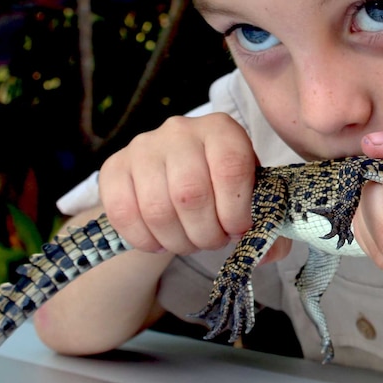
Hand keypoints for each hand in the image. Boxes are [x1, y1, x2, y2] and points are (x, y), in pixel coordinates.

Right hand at [99, 113, 257, 253]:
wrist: (171, 176)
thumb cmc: (218, 187)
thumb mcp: (249, 195)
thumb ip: (267, 222)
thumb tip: (268, 253)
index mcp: (221, 129)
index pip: (231, 168)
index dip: (236, 211)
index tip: (237, 230)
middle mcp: (180, 130)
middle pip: (191, 193)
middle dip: (206, 233)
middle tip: (212, 241)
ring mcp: (143, 147)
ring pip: (158, 208)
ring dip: (177, 241)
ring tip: (189, 242)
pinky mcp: (114, 166)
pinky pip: (124, 213)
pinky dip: (145, 240)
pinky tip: (159, 242)